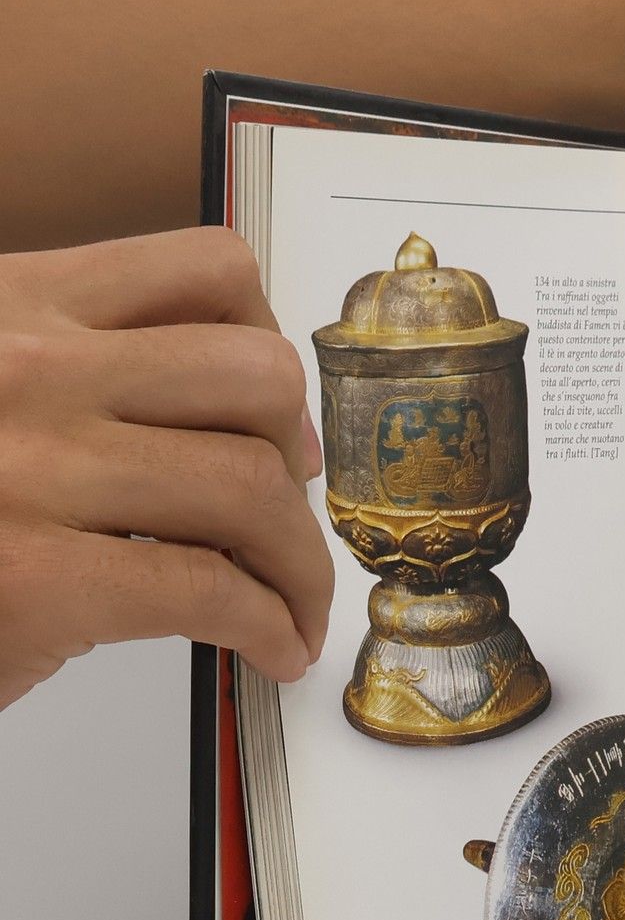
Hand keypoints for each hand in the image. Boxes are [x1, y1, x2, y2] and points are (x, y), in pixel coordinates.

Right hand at [0, 226, 331, 708]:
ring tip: (294, 605)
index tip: (275, 420)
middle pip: (255, 375)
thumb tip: (235, 433)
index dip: (271, 348)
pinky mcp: (34, 576)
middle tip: (285, 519)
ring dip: (300, 562)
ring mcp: (29, 469)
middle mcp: (25, 368)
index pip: (206, 269)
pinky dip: (269, 625)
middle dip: (297, 460)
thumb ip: (83, 384)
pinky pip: (212, 588)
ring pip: (251, 483)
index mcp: (12, 304)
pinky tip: (269, 649)